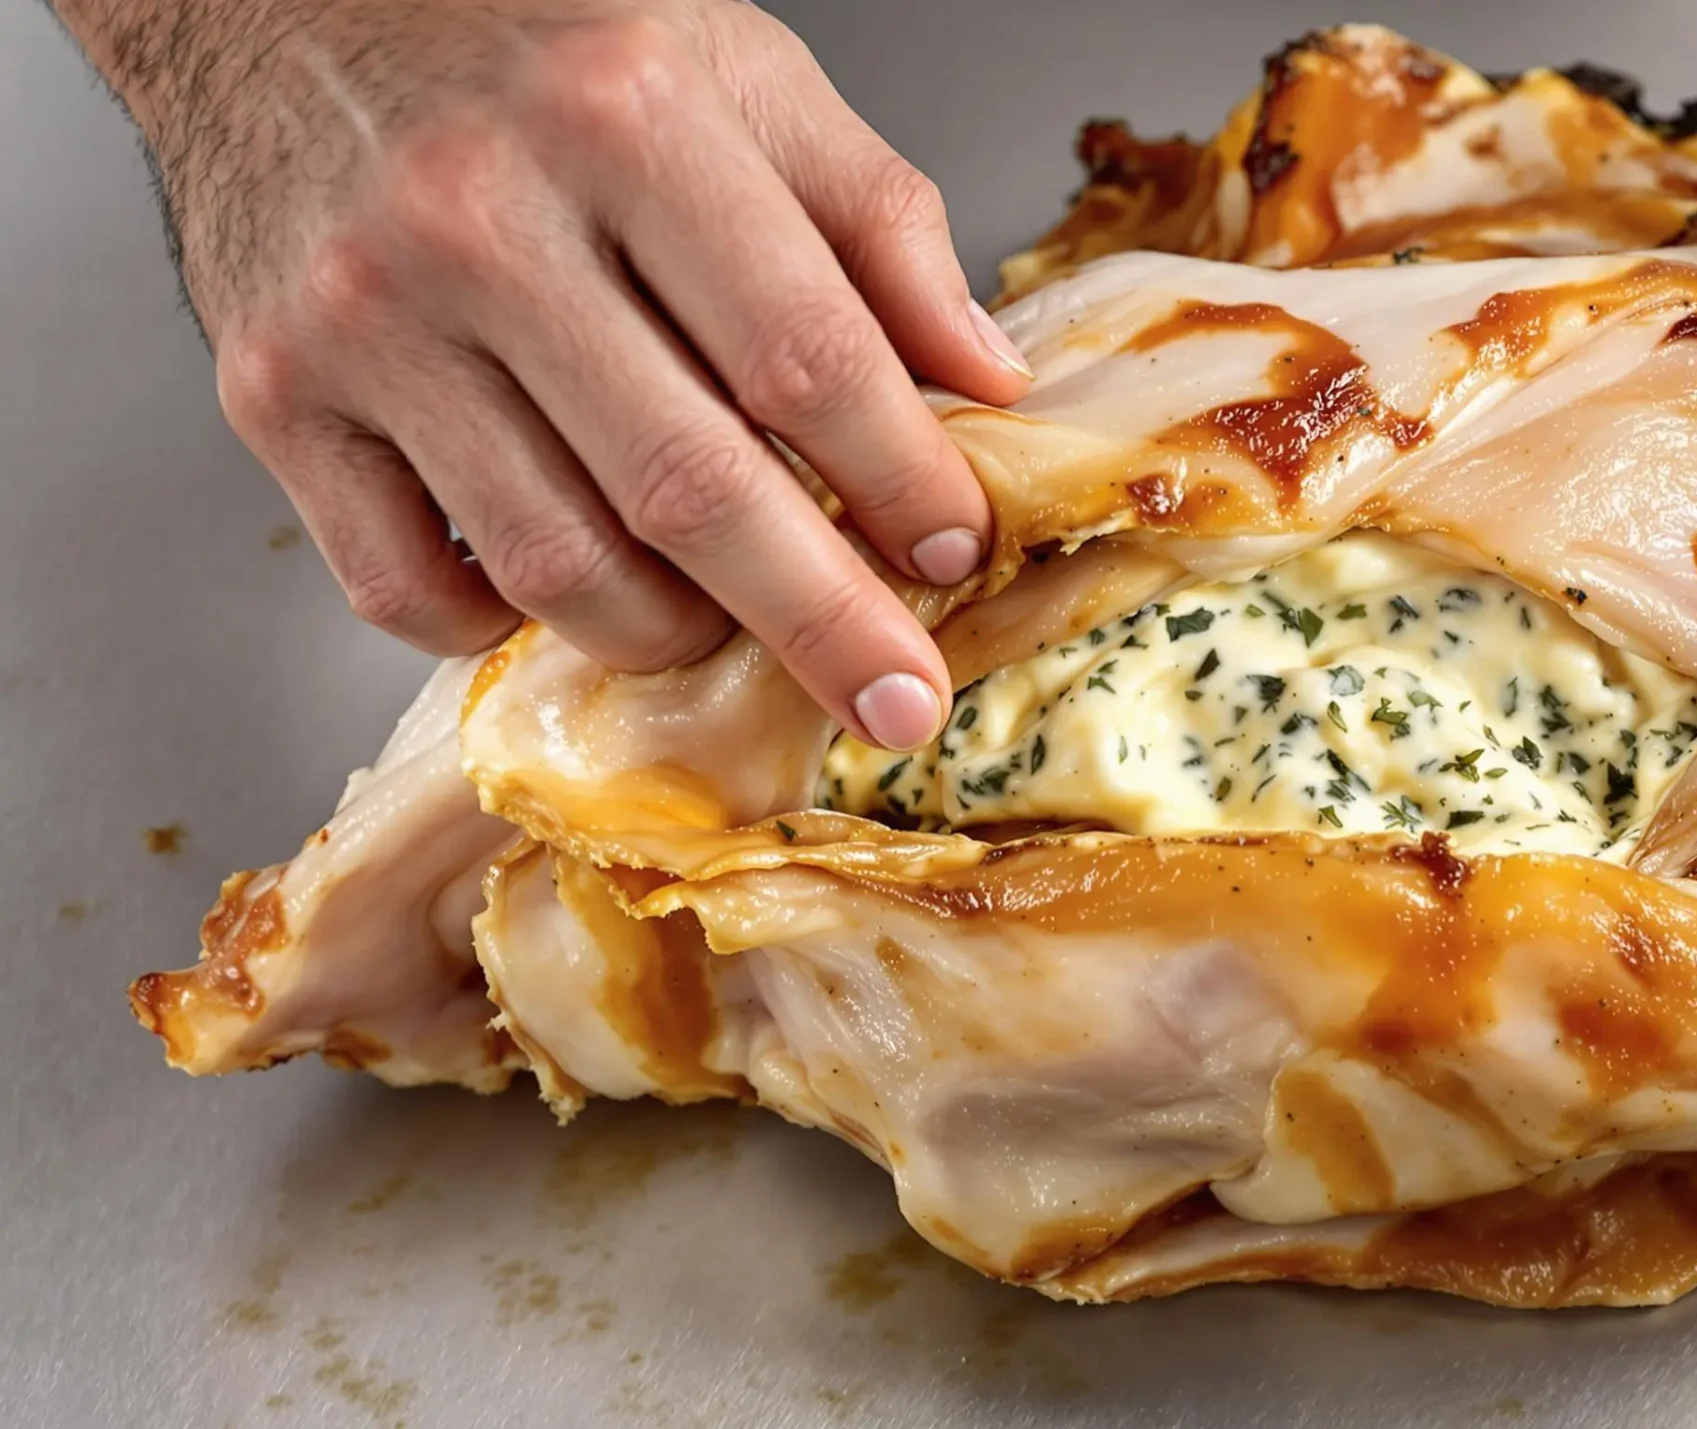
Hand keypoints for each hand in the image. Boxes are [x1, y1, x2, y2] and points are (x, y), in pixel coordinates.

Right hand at [81, 0, 1029, 748]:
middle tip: (896, 701)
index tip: (955, 550)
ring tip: (730, 617)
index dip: (899, 476)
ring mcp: (364, 321)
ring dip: (674, 630)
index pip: (801, 355)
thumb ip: (874, 219)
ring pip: (554, 566)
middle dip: (818, 620)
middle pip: (686, 489)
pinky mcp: (276, 398)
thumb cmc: (534, 34)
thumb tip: (984, 378)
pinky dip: (508, 625)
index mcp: (625, 120)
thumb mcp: (739, 67)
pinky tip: (569, 583)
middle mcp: (480, 220)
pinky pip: (407, 588)